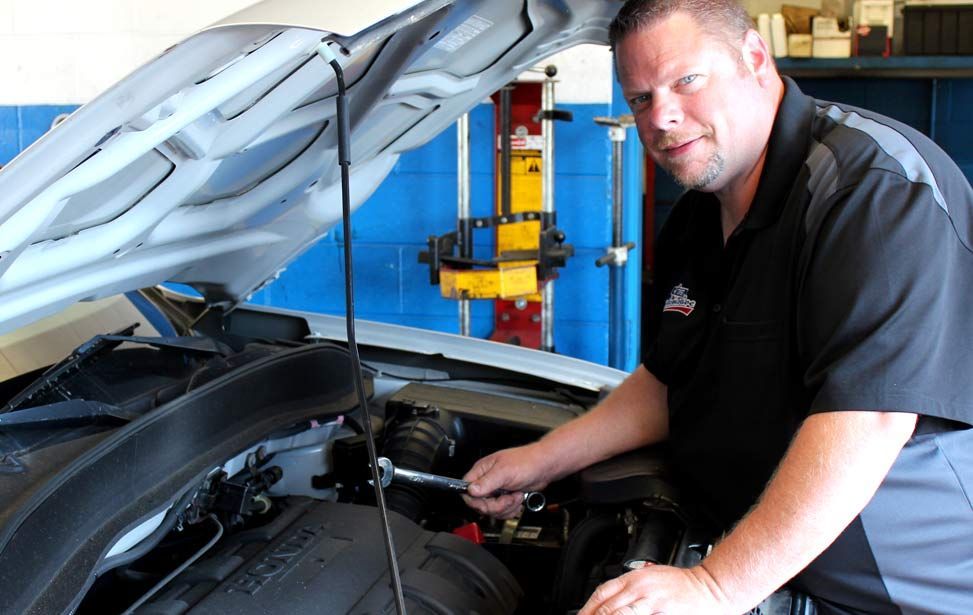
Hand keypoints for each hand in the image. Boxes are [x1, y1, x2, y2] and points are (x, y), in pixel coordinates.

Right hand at [462, 444, 551, 517]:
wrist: (544, 467)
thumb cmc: (527, 462)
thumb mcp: (504, 472)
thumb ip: (487, 482)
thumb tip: (471, 490)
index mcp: (482, 471)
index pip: (466, 489)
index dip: (475, 500)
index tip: (487, 501)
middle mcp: (487, 480)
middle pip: (479, 503)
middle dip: (495, 506)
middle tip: (507, 498)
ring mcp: (496, 490)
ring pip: (491, 510)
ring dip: (505, 508)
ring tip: (515, 497)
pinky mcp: (505, 497)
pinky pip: (501, 511)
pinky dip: (510, 510)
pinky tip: (517, 500)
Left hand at [578, 564, 736, 614]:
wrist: (712, 587)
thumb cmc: (683, 585)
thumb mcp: (650, 577)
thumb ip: (629, 588)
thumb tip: (607, 603)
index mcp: (634, 578)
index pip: (601, 594)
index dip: (587, 609)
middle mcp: (641, 588)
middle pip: (607, 608)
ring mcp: (653, 602)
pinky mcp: (664, 613)